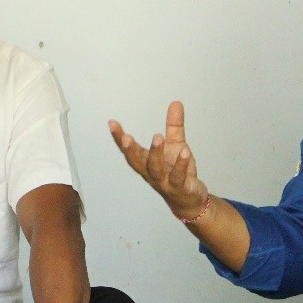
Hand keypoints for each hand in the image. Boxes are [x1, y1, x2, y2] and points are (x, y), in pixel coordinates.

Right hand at [108, 101, 209, 220]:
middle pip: (136, 162)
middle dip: (130, 150)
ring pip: (155, 169)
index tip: (112, 123)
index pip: (130, 150)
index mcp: (146, 162)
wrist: (190, 199)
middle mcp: (150, 173)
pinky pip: (177, 176)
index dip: (119, 138)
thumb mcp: (176, 145)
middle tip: (126, 136)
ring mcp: (163, 182)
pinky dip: (180, 164)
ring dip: (155, 154)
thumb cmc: (178, 173)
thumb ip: (174, 126)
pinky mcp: (179, 188)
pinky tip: (184, 152)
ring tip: (157, 136)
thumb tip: (176, 103)